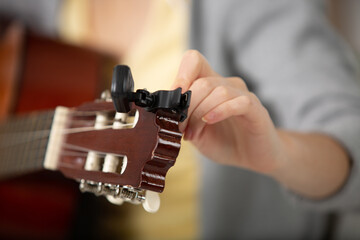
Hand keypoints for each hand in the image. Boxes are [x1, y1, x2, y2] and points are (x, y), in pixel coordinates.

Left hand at [172, 50, 284, 173]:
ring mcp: (242, 95)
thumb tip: (165, 110)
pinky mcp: (255, 108)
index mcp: (210, 86)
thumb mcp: (196, 131)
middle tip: (181, 128)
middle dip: (186, 107)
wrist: (254, 156)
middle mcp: (227, 85)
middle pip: (202, 82)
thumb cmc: (225, 141)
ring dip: (200, 114)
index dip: (182, 75)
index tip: (173, 100)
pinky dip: (220, 111)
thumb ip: (183, 118)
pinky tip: (210, 121)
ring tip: (193, 134)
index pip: (194, 61)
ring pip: (218, 91)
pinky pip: (238, 102)